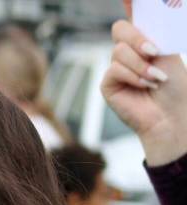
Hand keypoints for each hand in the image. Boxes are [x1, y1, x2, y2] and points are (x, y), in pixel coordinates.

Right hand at [101, 20, 186, 165]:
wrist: (172, 114)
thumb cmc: (175, 86)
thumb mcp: (168, 52)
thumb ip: (153, 34)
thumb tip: (136, 15)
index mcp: (144, 41)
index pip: (133, 17)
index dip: (129, 3)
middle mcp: (128, 52)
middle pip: (120, 29)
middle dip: (137, 38)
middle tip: (154, 51)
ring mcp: (116, 67)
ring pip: (119, 51)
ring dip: (140, 64)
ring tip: (155, 78)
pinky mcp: (108, 84)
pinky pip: (114, 69)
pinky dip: (133, 76)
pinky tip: (145, 85)